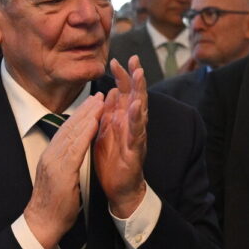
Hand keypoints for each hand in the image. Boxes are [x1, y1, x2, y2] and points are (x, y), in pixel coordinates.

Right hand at [23, 94, 103, 248]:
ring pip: (72, 133)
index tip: (92, 104)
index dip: (80, 116)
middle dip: (85, 110)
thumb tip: (75, 152)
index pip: (66, 131)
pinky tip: (94, 123)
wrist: (43, 222)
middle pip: (69, 127)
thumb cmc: (54, 204)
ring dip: (87, 116)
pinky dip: (85, 134)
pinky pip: (75, 148)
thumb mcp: (61, 178)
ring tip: (100, 103)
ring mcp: (54, 162)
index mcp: (51, 156)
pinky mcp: (61, 171)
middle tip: (99, 96)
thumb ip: (66, 163)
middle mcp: (51, 155)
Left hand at [94, 58, 149, 218]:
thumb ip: (110, 112)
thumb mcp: (107, 131)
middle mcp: (132, 124)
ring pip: (140, 110)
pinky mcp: (136, 151)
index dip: (121, 76)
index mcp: (123, 118)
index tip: (115, 60)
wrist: (119, 188)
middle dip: (136, 77)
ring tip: (140, 76)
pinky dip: (137, 120)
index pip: (124, 92)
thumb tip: (110, 91)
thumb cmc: (113, 160)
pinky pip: (137, 133)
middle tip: (135, 60)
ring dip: (140, 92)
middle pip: (136, 95)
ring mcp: (136, 136)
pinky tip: (136, 108)